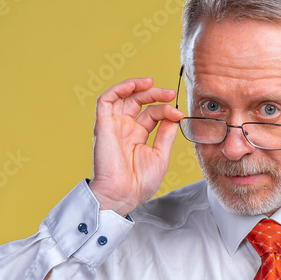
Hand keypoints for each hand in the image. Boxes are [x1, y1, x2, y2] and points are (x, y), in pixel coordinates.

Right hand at [88, 77, 183, 215]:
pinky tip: (134, 85)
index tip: (178, 114)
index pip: (151, 114)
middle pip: (138, 102)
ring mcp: (114, 127)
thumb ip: (166, 135)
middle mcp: (124, 129)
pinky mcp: (103, 126)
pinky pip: (106, 100)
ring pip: (122, 97)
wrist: (123, 195)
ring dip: (136, 87)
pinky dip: (119, 89)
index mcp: (137, 137)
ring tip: (152, 84)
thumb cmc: (139, 183)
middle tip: (169, 94)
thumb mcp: (160, 156)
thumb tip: (174, 116)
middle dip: (154, 95)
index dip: (165, 110)